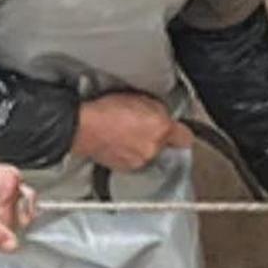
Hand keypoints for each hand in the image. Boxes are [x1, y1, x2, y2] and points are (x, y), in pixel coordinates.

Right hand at [71, 92, 192, 171]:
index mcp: (162, 128)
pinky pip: (134, 160)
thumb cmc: (106, 110)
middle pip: (164, 146)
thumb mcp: (140, 98)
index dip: (180, 133)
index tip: (176, 131)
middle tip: (141, 126)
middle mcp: (153, 148)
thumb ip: (159, 111)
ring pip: (148, 154)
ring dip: (141, 146)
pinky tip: (118, 142)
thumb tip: (164, 118)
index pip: (186, 138)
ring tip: (125, 133)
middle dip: (156, 138)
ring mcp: (139, 161)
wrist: (82, 127)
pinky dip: (129, 153)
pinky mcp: (125, 168)